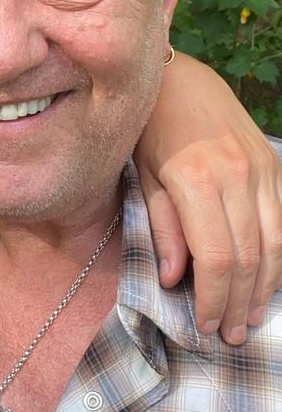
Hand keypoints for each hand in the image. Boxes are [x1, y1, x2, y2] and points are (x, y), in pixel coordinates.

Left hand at [135, 52, 281, 343]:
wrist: (177, 77)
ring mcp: (260, 167)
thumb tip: (177, 281)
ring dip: (265, 287)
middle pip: (249, 257)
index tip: (206, 326)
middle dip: (239, 302)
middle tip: (231, 334)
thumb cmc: (147, 129)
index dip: (214, 299)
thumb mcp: (142, 177)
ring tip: (250, 317)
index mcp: (195, 179)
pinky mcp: (272, 162)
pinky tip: (266, 280)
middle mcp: (235, 174)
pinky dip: (278, 256)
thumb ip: (162, 229)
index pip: (216, 258)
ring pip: (275, 243)